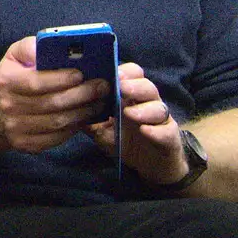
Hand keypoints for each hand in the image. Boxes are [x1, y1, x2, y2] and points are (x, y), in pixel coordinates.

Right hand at [0, 36, 111, 152]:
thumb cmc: (13, 77)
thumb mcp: (15, 56)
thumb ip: (30, 47)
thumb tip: (46, 46)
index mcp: (6, 82)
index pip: (37, 82)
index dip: (61, 79)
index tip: (81, 74)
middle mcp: (9, 106)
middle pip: (52, 104)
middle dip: (81, 95)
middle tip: (102, 87)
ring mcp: (16, 128)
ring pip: (58, 122)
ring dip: (83, 112)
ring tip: (99, 101)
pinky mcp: (26, 144)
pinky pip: (57, 138)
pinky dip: (75, 128)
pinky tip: (85, 116)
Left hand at [87, 63, 186, 184]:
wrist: (152, 166)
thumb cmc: (126, 142)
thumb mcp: (102, 131)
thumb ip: (89, 120)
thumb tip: (67, 109)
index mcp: (131, 97)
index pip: (132, 75)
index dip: (125, 72)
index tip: (112, 72)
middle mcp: (148, 104)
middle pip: (147, 87)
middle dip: (134, 86)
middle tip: (121, 88)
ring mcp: (160, 120)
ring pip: (159, 107)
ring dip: (144, 109)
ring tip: (129, 113)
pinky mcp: (170, 138)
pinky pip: (166, 131)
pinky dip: (156, 131)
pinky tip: (145, 131)